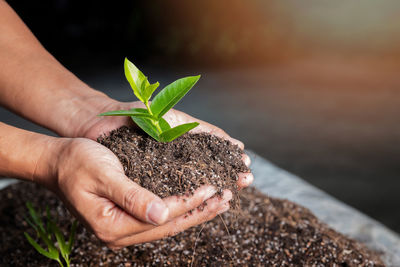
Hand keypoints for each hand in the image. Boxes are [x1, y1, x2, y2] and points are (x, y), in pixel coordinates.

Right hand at [46, 138, 232, 247]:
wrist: (58, 162)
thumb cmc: (76, 163)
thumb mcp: (103, 175)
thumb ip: (131, 196)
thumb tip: (162, 215)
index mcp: (112, 225)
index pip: (162, 217)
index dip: (189, 202)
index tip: (212, 188)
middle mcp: (120, 233)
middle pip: (170, 225)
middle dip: (201, 211)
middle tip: (227, 197)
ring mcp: (125, 227)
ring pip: (169, 223)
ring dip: (196, 211)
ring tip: (221, 199)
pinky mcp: (129, 218)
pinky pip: (162, 216)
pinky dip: (182, 207)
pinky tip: (198, 200)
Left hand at [76, 99, 253, 188]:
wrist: (102, 121)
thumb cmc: (137, 115)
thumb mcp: (175, 119)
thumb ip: (203, 131)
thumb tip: (234, 144)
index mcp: (186, 143)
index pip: (214, 154)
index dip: (230, 161)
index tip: (246, 166)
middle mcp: (178, 160)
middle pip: (208, 170)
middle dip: (227, 175)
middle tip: (246, 181)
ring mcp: (164, 173)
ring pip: (193, 183)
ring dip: (213, 188)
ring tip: (230, 193)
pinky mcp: (150, 183)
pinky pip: (171, 191)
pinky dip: (187, 196)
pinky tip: (201, 202)